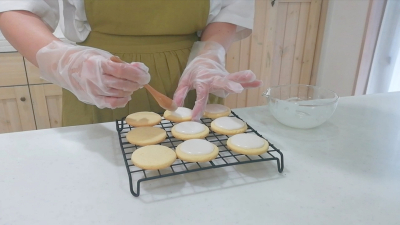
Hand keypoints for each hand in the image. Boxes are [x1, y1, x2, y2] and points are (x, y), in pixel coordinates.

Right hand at [36, 41, 150, 108]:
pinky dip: (122, 101)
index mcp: (97, 64)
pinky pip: (110, 104)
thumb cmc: (86, 59)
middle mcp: (94, 78)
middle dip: (136, 83)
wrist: (63, 67)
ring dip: (130, 91)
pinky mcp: (91, 99)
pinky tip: (126, 96)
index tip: (145, 75)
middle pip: (121, 84)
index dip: (136, 74)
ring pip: (118, 94)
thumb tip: (140, 69)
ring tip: (132, 86)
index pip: (121, 70)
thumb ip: (121, 63)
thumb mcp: (103, 56)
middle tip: (141, 80)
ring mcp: (92, 90)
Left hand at [173, 41, 261, 120]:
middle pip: (221, 82)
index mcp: (202, 80)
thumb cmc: (194, 71)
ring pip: (233, 78)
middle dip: (229, 85)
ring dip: (242, 78)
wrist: (207, 56)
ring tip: (252, 76)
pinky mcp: (230, 78)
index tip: (195, 118)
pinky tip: (259, 82)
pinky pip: (241, 81)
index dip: (197, 106)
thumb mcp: (184, 80)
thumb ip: (180, 93)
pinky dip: (250, 82)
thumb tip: (174, 107)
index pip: (200, 95)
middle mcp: (214, 78)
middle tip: (236, 89)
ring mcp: (224, 77)